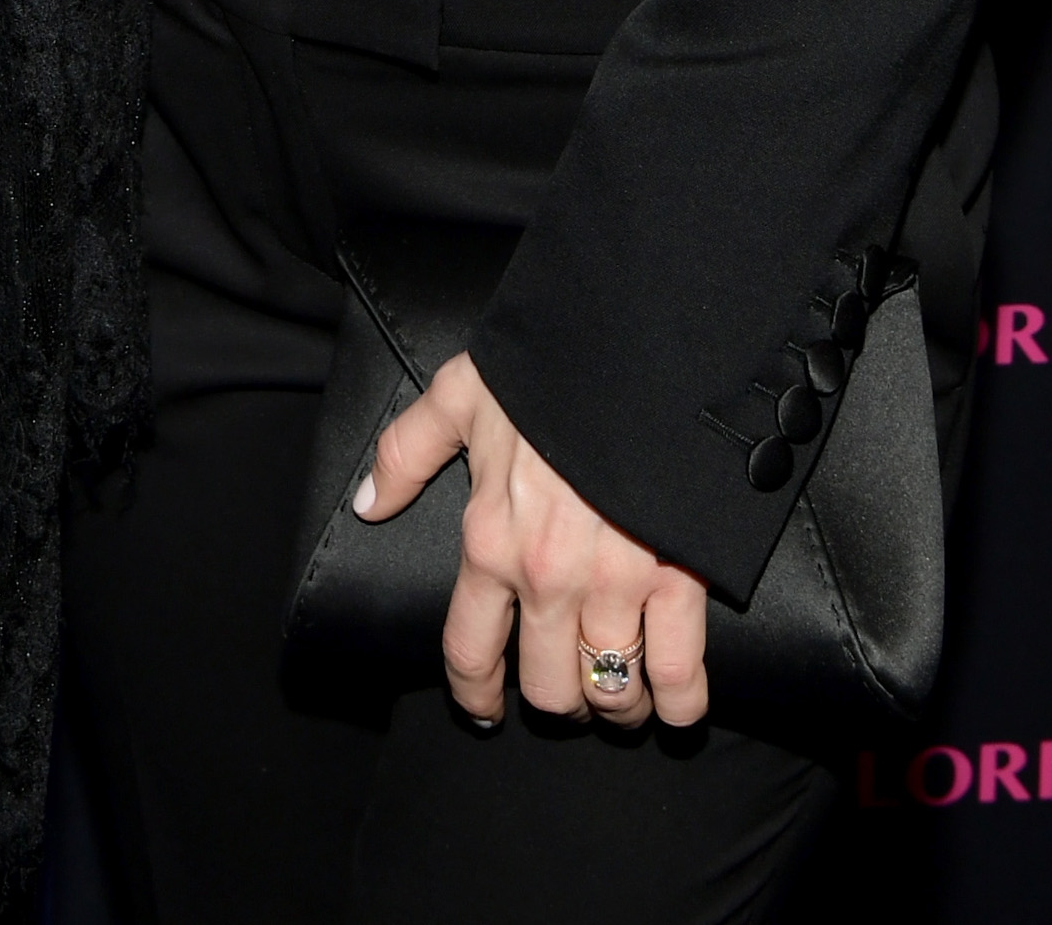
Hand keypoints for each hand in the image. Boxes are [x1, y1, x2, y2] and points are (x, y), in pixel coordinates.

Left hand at [356, 351, 708, 731]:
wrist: (632, 344)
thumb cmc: (548, 368)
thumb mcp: (460, 395)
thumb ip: (407, 452)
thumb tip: (371, 505)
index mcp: (490, 539)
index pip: (468, 650)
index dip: (474, 692)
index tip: (484, 707)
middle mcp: (547, 577)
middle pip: (546, 688)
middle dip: (555, 700)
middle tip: (565, 690)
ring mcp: (615, 584)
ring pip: (609, 691)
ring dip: (614, 705)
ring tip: (618, 696)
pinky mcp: (679, 578)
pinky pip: (680, 673)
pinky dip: (680, 702)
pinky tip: (675, 704)